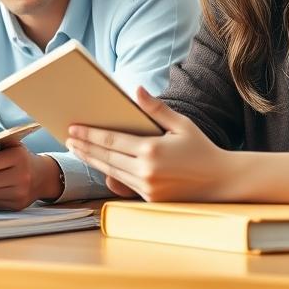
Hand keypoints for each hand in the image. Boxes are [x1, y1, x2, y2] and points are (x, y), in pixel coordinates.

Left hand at [66, 87, 232, 202]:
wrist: (221, 182)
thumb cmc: (202, 149)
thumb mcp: (181, 124)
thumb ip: (156, 109)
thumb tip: (136, 89)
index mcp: (151, 149)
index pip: (111, 140)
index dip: (89, 134)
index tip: (73, 128)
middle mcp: (146, 170)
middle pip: (105, 157)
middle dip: (84, 147)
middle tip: (67, 139)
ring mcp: (147, 187)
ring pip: (110, 172)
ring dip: (91, 160)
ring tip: (77, 150)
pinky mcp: (149, 199)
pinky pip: (123, 184)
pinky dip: (107, 173)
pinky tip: (98, 165)